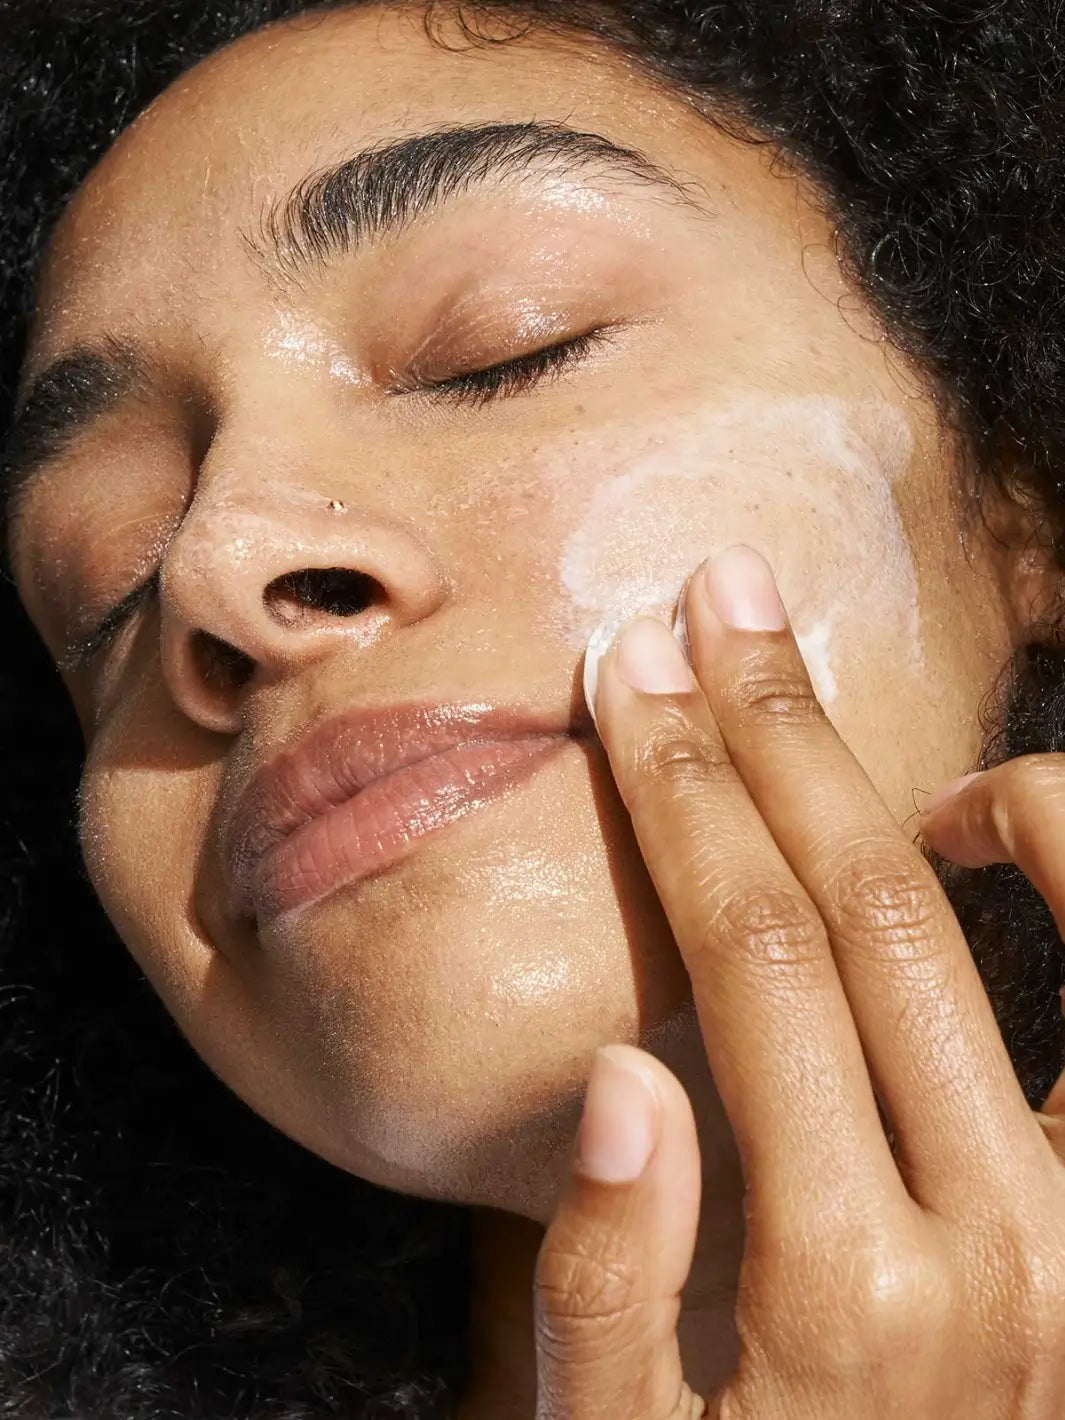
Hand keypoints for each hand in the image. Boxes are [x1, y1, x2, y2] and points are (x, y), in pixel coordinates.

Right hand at [533, 545, 1064, 1418]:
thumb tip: (627, 1068)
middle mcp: (1006, 1238)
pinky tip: (979, 825)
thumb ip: (608, 1285)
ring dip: (910, 771)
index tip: (628, 674)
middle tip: (715, 604)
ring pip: (1031, 910)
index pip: (751, 954)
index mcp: (848, 1287)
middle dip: (770, 731)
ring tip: (805, 691)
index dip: (681, 788)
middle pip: (869, 901)